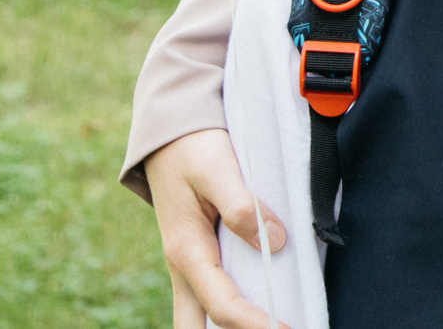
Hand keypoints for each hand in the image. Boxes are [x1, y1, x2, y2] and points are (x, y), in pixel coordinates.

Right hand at [143, 129, 293, 328]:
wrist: (168, 133)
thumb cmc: (192, 148)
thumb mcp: (217, 169)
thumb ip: (242, 207)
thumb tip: (274, 243)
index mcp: (187, 250)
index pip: (223, 304)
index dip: (254, 323)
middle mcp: (184, 265)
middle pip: (201, 324)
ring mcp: (189, 262)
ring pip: (203, 313)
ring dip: (230, 325)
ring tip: (273, 321)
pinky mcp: (198, 254)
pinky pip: (212, 292)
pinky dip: (230, 307)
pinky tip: (261, 305)